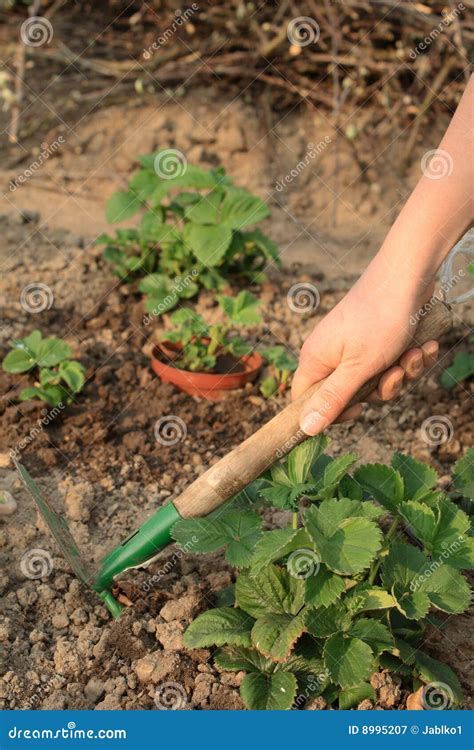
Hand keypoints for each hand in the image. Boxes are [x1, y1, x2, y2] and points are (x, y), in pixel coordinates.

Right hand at [291, 261, 438, 434]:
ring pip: (375, 381)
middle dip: (381, 388)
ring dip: (402, 372)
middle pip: (349, 395)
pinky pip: (390, 364)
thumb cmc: (380, 318)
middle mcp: (331, 353)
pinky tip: (423, 346)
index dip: (329, 412)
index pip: (305, 399)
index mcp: (316, 359)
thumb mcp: (358, 368)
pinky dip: (409, 358)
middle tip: (395, 371)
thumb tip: (305, 428)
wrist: (409, 275)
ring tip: (414, 352)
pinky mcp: (376, 340)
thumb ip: (333, 400)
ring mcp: (354, 346)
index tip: (358, 410)